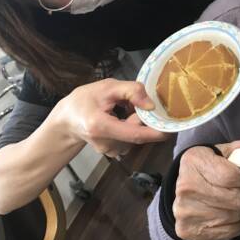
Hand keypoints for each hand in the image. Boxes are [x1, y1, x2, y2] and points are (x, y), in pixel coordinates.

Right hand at [55, 78, 169, 156]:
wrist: (66, 120)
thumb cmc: (84, 100)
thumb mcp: (107, 87)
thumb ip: (131, 91)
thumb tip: (152, 105)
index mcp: (101, 126)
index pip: (135, 134)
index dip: (156, 132)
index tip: (172, 126)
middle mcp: (106, 144)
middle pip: (137, 132)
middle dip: (142, 117)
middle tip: (130, 102)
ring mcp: (110, 151)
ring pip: (135, 135)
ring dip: (135, 122)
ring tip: (120, 110)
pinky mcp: (113, 152)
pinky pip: (130, 139)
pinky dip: (130, 128)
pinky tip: (118, 119)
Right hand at [173, 140, 239, 239]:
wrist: (177, 188)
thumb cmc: (203, 168)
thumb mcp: (218, 152)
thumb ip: (239, 150)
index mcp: (194, 162)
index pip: (230, 176)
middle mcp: (186, 187)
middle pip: (234, 199)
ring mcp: (185, 211)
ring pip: (233, 216)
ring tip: (235, 202)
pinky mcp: (188, 230)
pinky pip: (228, 231)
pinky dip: (235, 225)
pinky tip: (229, 215)